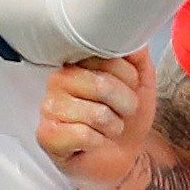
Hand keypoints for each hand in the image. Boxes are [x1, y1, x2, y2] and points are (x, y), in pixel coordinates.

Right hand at [39, 52, 157, 188]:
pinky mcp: (46, 135)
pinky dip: (98, 142)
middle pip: (102, 85)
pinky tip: (93, 142)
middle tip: (121, 113)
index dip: (129, 78)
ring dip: (113, 126)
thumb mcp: (142, 80)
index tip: (128, 89)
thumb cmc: (127, 116)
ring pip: (96, 113)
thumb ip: (136, 54)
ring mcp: (49, 107)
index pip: (108, 56)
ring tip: (108, 129)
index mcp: (79, 61)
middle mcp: (58, 79)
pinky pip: (83, 135)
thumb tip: (130, 35)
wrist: (124, 154)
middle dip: (125, 105)